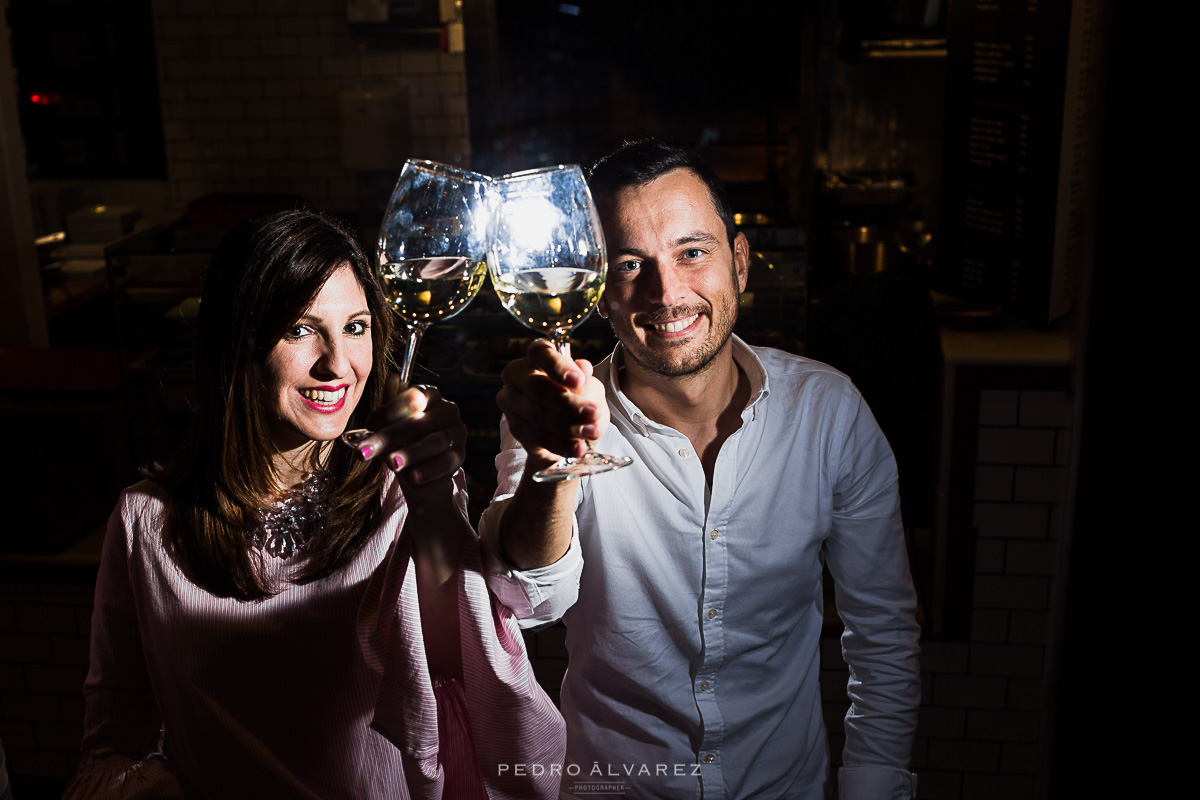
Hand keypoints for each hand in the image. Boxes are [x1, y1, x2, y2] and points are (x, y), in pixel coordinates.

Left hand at [343, 376, 466, 494]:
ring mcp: (456, 433)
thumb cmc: (404, 440)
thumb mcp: (393, 422)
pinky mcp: (459, 456)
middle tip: (363, 452)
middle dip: (387, 438)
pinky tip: (413, 477)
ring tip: (391, 464)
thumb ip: (391, 404)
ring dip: (410, 453)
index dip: (388, 411)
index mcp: (430, 395)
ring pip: (432, 442)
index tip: (367, 426)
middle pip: (417, 423)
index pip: (411, 397)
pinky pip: (444, 462)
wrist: (420, 473)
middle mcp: (447, 410)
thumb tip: (392, 378)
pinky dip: (428, 470)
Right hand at [496, 339, 607, 464]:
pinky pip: (538, 438)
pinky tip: (578, 447)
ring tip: (591, 432)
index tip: (579, 379)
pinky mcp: (515, 429)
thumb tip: (584, 369)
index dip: (558, 366)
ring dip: (568, 426)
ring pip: (538, 415)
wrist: (567, 432)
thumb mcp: (590, 389)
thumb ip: (587, 382)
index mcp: (536, 357)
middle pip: (537, 387)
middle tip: (592, 413)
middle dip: (568, 402)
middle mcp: (518, 377)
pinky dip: (561, 445)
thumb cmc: (577, 399)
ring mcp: (513, 404)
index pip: (540, 353)